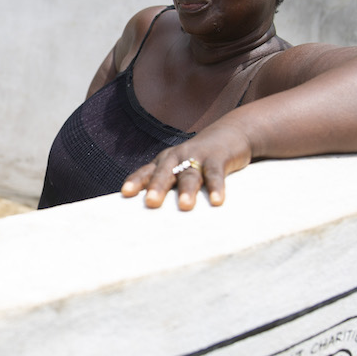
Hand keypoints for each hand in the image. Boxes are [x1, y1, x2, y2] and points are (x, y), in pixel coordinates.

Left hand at [120, 122, 253, 210]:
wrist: (230, 133)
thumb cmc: (199, 160)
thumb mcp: (181, 169)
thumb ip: (170, 188)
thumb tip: (160, 223)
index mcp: (164, 162)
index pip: (146, 171)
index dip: (136, 181)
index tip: (126, 193)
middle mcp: (177, 157)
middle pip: (165, 172)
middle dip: (157, 187)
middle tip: (151, 202)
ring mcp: (197, 156)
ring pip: (190, 174)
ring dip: (187, 190)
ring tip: (185, 206)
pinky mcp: (218, 158)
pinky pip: (215, 174)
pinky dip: (216, 187)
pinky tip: (216, 201)